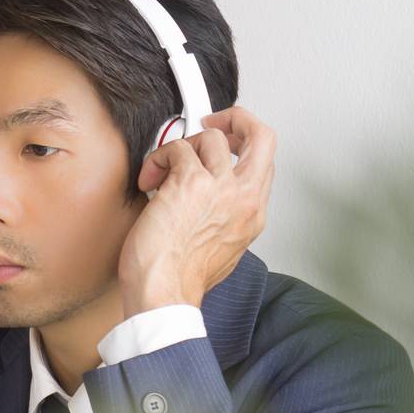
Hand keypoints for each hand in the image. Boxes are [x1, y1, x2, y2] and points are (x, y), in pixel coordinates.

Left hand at [118, 105, 276, 315]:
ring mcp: (220, 187)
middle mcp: (243, 198)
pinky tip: (149, 182)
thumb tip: (208, 200)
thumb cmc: (180, 280)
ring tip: (162, 174)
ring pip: (210, 138)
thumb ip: (224, 218)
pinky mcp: (189, 182)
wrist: (164, 293)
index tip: (227, 141)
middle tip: (212, 121)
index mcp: (252, 215)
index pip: (264, 163)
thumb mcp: (221, 250)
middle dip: (237, 119)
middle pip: (262, 136)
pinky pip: (175, 148)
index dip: (244, 144)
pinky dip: (157, 160)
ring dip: (180, 149)